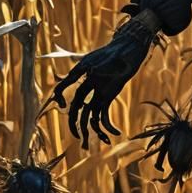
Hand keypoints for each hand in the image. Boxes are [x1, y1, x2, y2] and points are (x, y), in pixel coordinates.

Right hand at [49, 9, 159, 148]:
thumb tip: (93, 72)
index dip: (60, 95)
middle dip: (75, 124)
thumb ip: (103, 66)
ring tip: (104, 143)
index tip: (62, 104)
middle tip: (80, 138)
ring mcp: (96, 92)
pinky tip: (116, 133)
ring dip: (93, 132)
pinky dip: (108, 125)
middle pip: (76, 108)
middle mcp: (87, 85)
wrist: (131, 49)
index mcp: (82, 72)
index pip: (64, 85)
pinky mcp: (107, 97)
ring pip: (88, 116)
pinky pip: (102, 114)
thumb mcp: (115, 57)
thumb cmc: (122, 51)